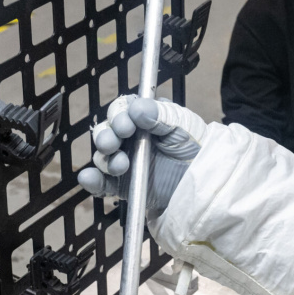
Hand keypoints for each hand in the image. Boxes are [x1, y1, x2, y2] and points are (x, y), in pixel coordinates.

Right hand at [77, 95, 207, 210]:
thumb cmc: (196, 147)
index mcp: (143, 118)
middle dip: (106, 136)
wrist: (205, 182)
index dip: (118, 115)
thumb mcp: (183, 125)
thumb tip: (136, 109)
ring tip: (121, 165)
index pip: (121, 110)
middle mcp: (130, 138)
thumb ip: (160, 115)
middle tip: (114, 143)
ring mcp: (125, 161)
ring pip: (103, 157)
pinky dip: (93, 181)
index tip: (127, 124)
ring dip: (106, 159)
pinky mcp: (123, 185)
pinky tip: (89, 178)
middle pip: (106, 132)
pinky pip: (102, 184)